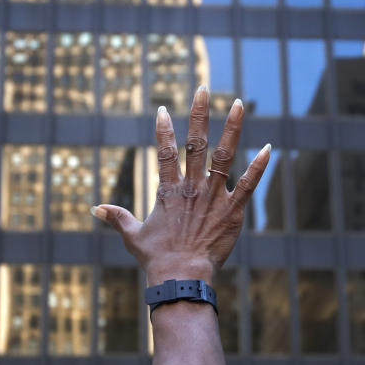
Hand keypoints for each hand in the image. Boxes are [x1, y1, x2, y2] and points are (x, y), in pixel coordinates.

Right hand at [91, 85, 271, 285]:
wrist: (181, 276)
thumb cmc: (156, 258)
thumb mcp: (133, 235)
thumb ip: (117, 217)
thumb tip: (96, 209)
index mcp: (169, 190)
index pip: (166, 152)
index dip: (164, 130)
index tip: (163, 109)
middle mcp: (192, 187)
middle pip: (196, 143)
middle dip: (199, 114)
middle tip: (204, 89)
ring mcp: (214, 196)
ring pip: (225, 155)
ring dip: (233, 129)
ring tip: (240, 104)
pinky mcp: (233, 210)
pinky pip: (248, 184)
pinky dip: (259, 166)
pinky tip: (269, 148)